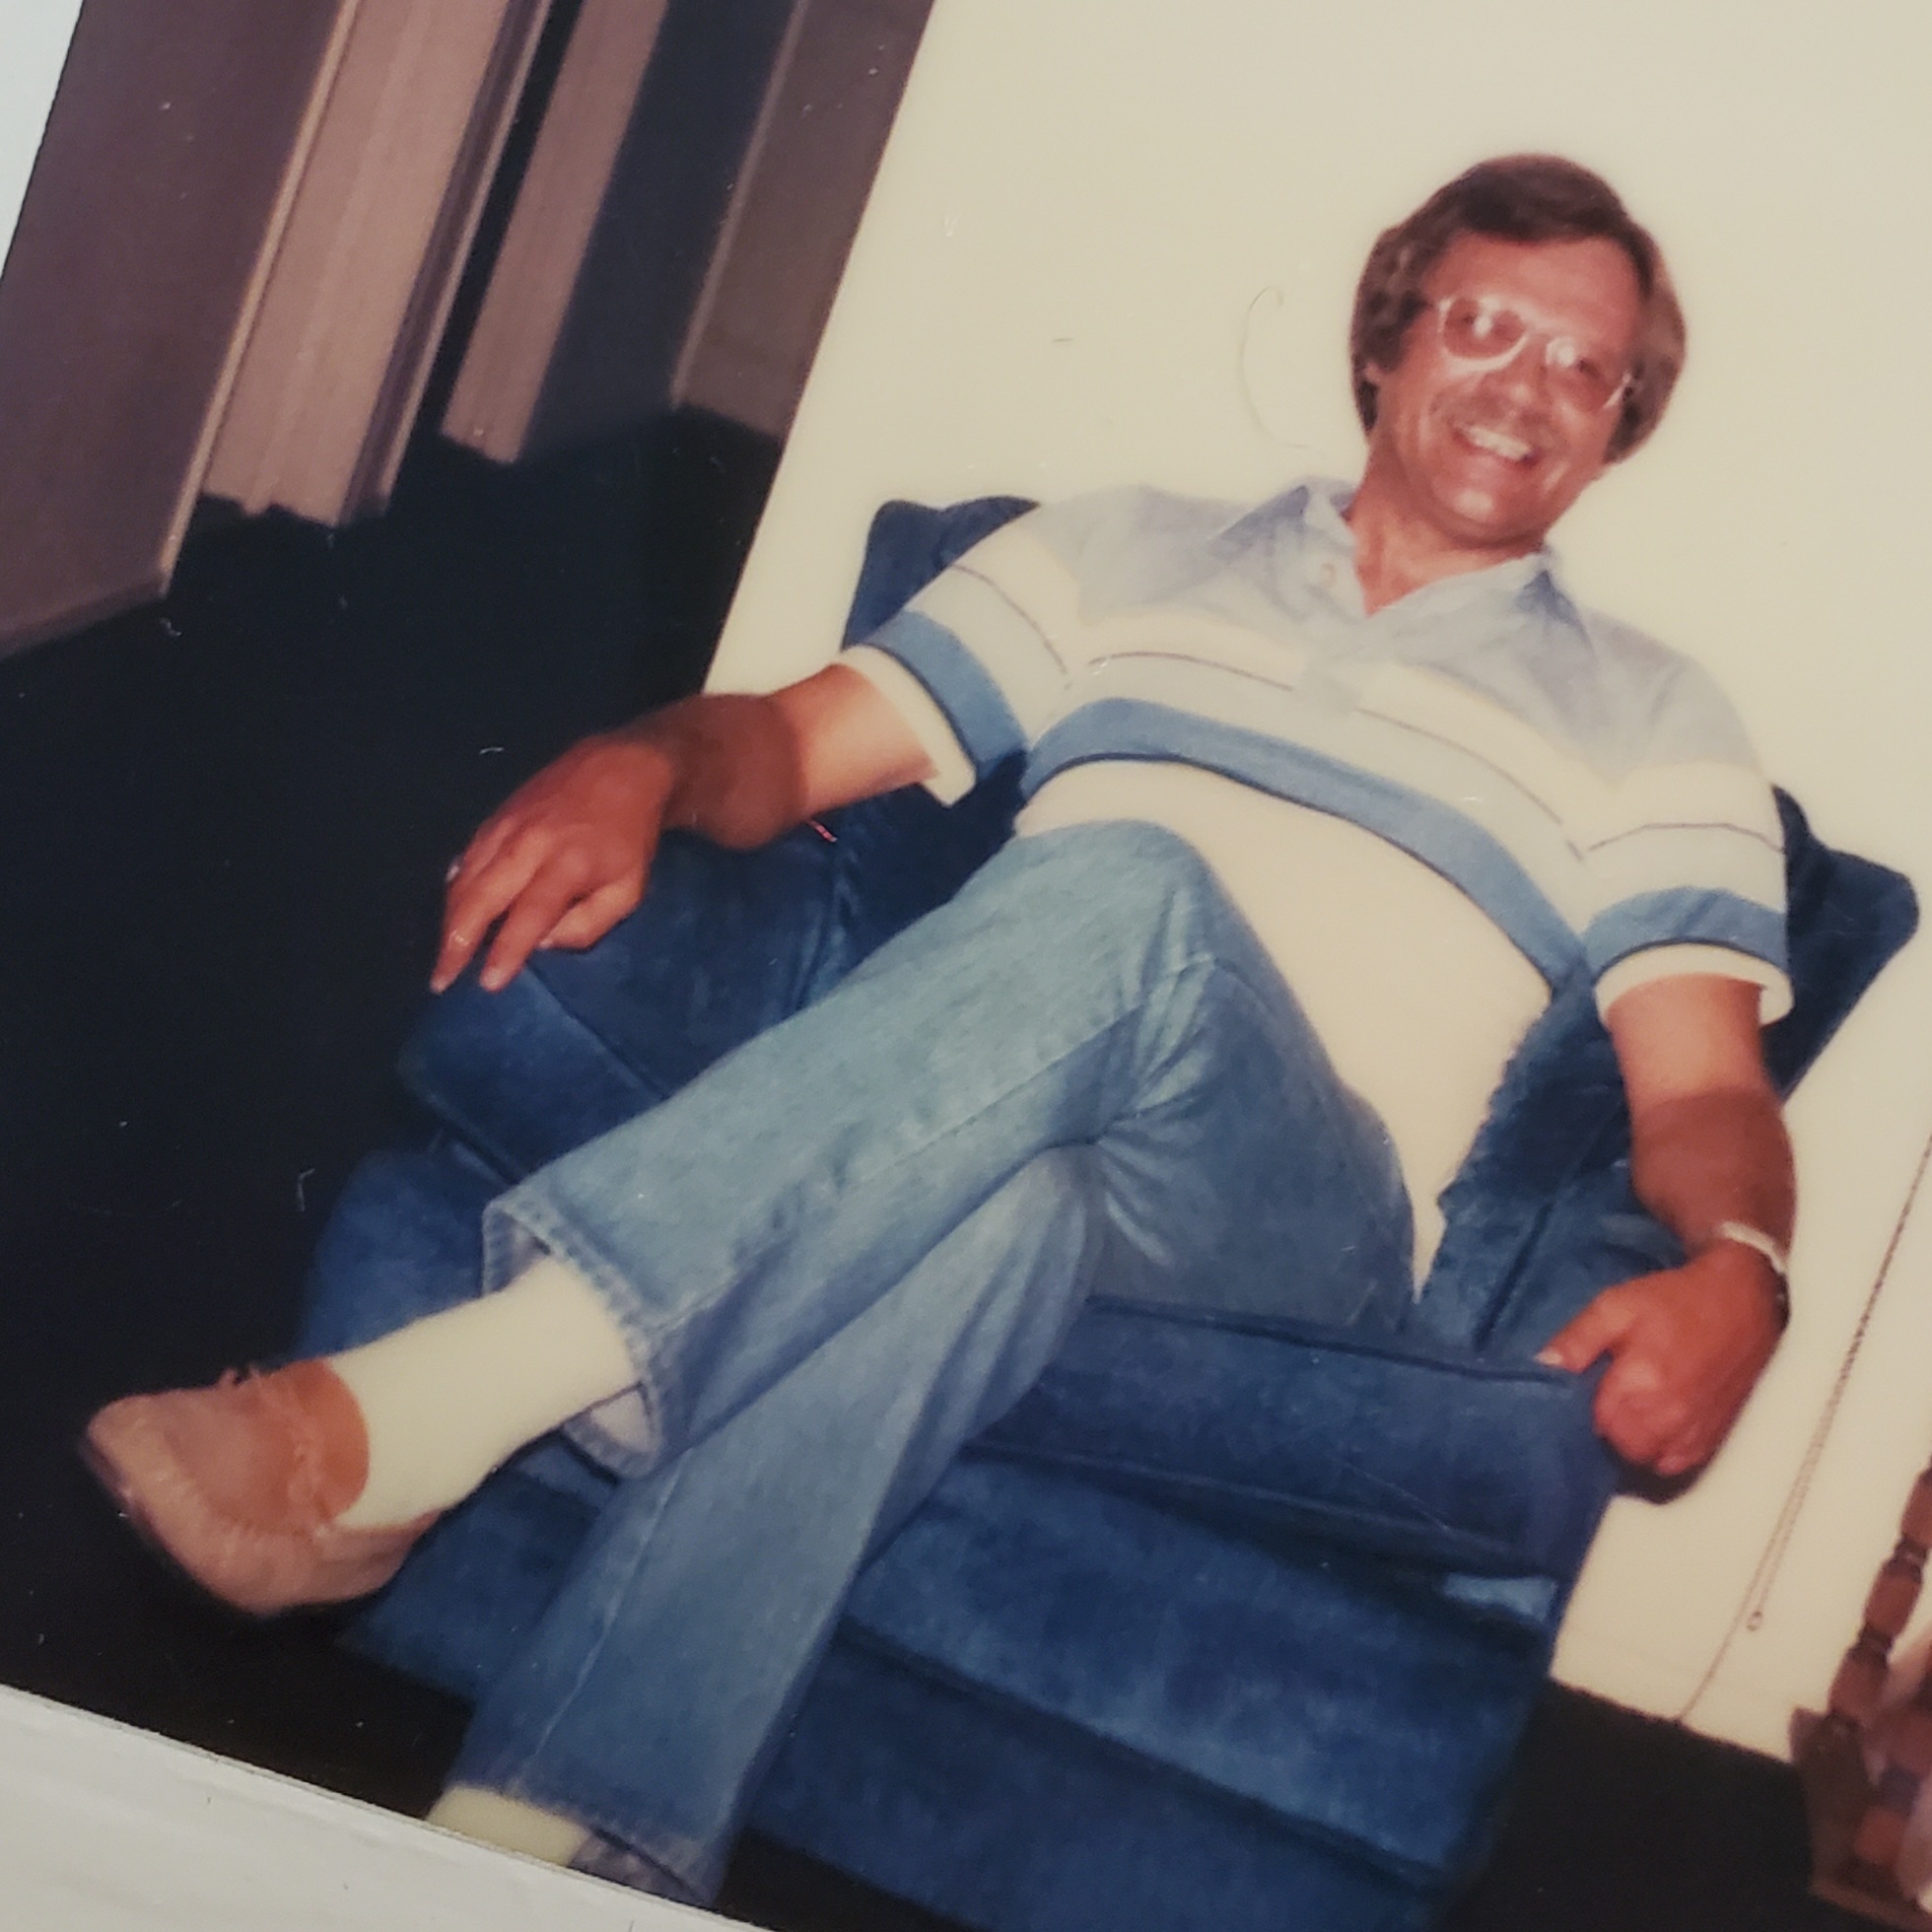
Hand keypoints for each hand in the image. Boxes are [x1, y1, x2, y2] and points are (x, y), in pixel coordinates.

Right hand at [432, 726, 672, 993]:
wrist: (621, 767)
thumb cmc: (629, 838)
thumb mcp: (629, 890)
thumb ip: (588, 923)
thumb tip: (541, 944)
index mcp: (567, 864)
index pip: (529, 914)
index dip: (505, 950)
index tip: (486, 984)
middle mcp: (528, 843)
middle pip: (482, 897)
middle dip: (457, 942)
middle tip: (441, 981)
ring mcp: (506, 825)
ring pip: (465, 878)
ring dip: (450, 920)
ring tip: (443, 956)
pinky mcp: (495, 815)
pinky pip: (465, 857)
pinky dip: (454, 887)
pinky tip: (450, 910)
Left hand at [1536, 1244, 1783, 1476]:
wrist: (1742, 1300)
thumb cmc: (1675, 1300)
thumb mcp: (1615, 1306)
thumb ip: (1576, 1340)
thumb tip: (1540, 1367)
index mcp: (1641, 1387)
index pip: (1587, 1425)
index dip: (1576, 1410)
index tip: (1577, 1390)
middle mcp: (1668, 1420)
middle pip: (1614, 1448)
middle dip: (1603, 1426)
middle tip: (1604, 1393)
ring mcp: (1693, 1435)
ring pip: (1642, 1460)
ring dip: (1630, 1440)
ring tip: (1629, 1404)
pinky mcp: (1710, 1440)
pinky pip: (1671, 1464)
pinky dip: (1657, 1449)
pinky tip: (1654, 1418)